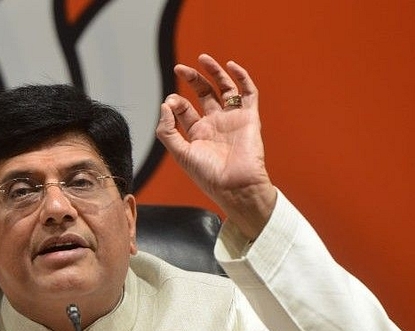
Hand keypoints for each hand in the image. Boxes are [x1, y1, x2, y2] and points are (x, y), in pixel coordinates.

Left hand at [156, 54, 276, 240]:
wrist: (235, 186)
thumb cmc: (208, 175)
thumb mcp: (181, 153)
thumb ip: (168, 131)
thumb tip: (164, 105)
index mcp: (198, 133)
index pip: (184, 109)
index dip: (175, 102)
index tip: (170, 102)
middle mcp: (215, 124)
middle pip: (204, 94)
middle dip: (192, 79)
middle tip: (179, 68)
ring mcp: (232, 119)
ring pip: (225, 89)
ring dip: (215, 72)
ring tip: (202, 59)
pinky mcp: (249, 117)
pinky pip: (248, 93)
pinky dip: (242, 78)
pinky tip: (230, 66)